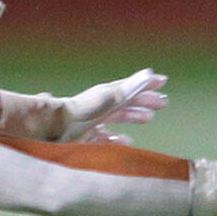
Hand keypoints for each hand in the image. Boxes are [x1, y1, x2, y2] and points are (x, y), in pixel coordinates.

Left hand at [8, 69, 167, 141]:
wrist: (52, 129)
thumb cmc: (82, 112)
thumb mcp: (110, 97)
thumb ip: (131, 88)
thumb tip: (150, 73)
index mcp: (108, 95)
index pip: (132, 88)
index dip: (148, 85)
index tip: (163, 81)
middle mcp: (101, 106)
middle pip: (127, 102)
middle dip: (145, 102)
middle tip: (163, 103)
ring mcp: (93, 122)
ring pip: (118, 117)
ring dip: (134, 116)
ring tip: (148, 119)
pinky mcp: (86, 138)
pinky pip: (106, 137)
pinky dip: (118, 138)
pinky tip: (125, 142)